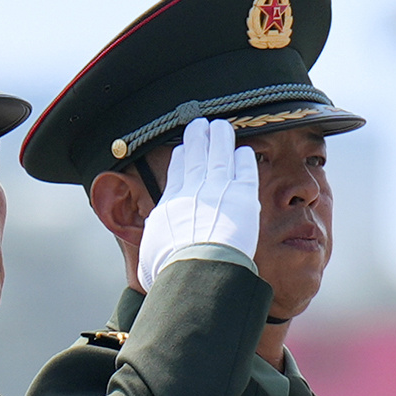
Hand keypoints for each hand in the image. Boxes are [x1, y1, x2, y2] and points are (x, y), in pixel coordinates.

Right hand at [136, 116, 261, 288]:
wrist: (199, 269)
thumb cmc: (173, 270)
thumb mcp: (151, 256)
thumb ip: (155, 246)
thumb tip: (151, 252)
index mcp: (172, 203)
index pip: (177, 172)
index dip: (181, 157)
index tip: (183, 148)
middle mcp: (194, 190)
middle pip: (197, 156)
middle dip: (198, 138)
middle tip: (200, 124)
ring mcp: (219, 190)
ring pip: (220, 156)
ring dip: (220, 139)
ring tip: (221, 126)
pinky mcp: (243, 196)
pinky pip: (244, 171)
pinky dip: (243, 159)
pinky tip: (244, 151)